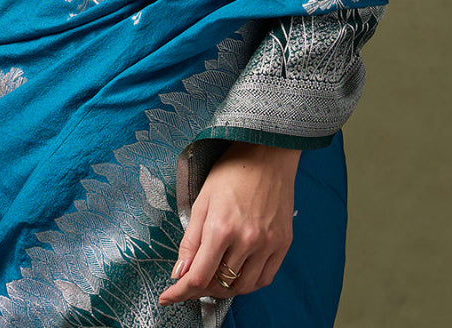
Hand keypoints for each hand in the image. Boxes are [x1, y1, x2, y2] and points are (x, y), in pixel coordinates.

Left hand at [158, 141, 299, 305]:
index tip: (168, 297)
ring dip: (225, 288)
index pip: (198, 277)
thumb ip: (190, 241)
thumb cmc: (232, 172)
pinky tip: (239, 273)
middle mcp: (247, 240)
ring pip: (243, 287)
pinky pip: (265, 279)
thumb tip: (180, 273)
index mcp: (221, 228)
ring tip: (215, 275)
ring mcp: (267, 244)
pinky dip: (249, 283)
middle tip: (192, 281)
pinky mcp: (283, 243)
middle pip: (220, 285)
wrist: (267, 154)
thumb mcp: (202, 201)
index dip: (180, 293)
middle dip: (201, 288)